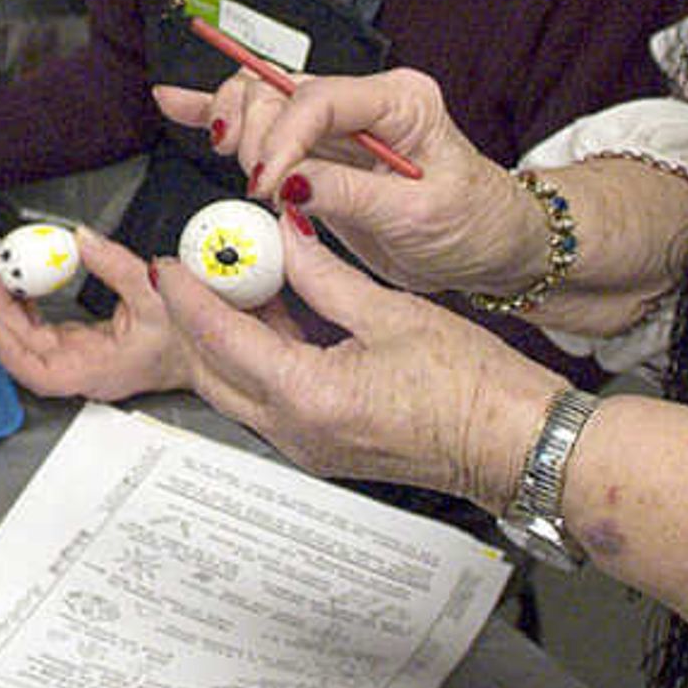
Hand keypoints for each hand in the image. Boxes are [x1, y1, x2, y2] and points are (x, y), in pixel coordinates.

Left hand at [0, 228, 198, 402]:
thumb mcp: (153, 296)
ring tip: (4, 277)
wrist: (201, 355)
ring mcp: (80, 358)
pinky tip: (26, 288)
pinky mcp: (82, 345)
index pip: (41, 375)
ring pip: (32, 340)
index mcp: (96, 370)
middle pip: (27, 350)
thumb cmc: (184, 343)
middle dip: (3, 313)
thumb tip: (86, 241)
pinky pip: (45, 329)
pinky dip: (30, 309)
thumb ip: (117, 266)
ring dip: (13, 310)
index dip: (11, 352)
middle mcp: (82, 369)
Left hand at [151, 217, 553, 501]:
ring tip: (233, 285)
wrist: (516, 444)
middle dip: (195, 320)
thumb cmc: (472, 387)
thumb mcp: (390, 312)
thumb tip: (284, 237)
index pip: (221, 339)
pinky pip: (270, 402)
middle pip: (214, 373)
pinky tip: (273, 320)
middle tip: (195, 269)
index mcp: (309, 396)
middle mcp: (298, 433)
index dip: (190, 296)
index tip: (171, 263)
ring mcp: (310, 448)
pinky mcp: (326, 450)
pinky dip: (259, 361)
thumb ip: (323, 275)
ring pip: (238, 390)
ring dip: (226, 340)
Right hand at [157, 66, 535, 300]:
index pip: (319, 98)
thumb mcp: (420, 216)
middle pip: (279, 89)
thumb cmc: (473, 224)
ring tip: (240, 167)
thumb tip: (288, 184)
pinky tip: (174, 103)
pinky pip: (259, 122)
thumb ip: (350, 195)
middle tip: (262, 188)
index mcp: (401, 101)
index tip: (267, 186)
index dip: (281, 137)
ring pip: (259, 99)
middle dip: (256, 135)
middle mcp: (363, 102)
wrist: (491, 246)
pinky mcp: (315, 150)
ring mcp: (336, 124)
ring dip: (235, 129)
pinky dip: (214, 113)